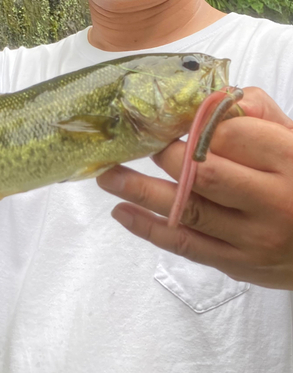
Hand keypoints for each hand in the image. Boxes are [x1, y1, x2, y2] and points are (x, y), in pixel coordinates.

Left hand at [97, 87, 292, 289]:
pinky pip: (185, 245)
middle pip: (202, 173)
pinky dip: (148, 228)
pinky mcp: (236, 263)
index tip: (171, 122)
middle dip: (163, 156)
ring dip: (140, 191)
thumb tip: (213, 101)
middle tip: (133, 145)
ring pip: (187, 210)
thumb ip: (262, 118)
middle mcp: (273, 201)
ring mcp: (252, 238)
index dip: (195, 126)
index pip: (231, 136)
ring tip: (106, 176)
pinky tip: (121, 211)